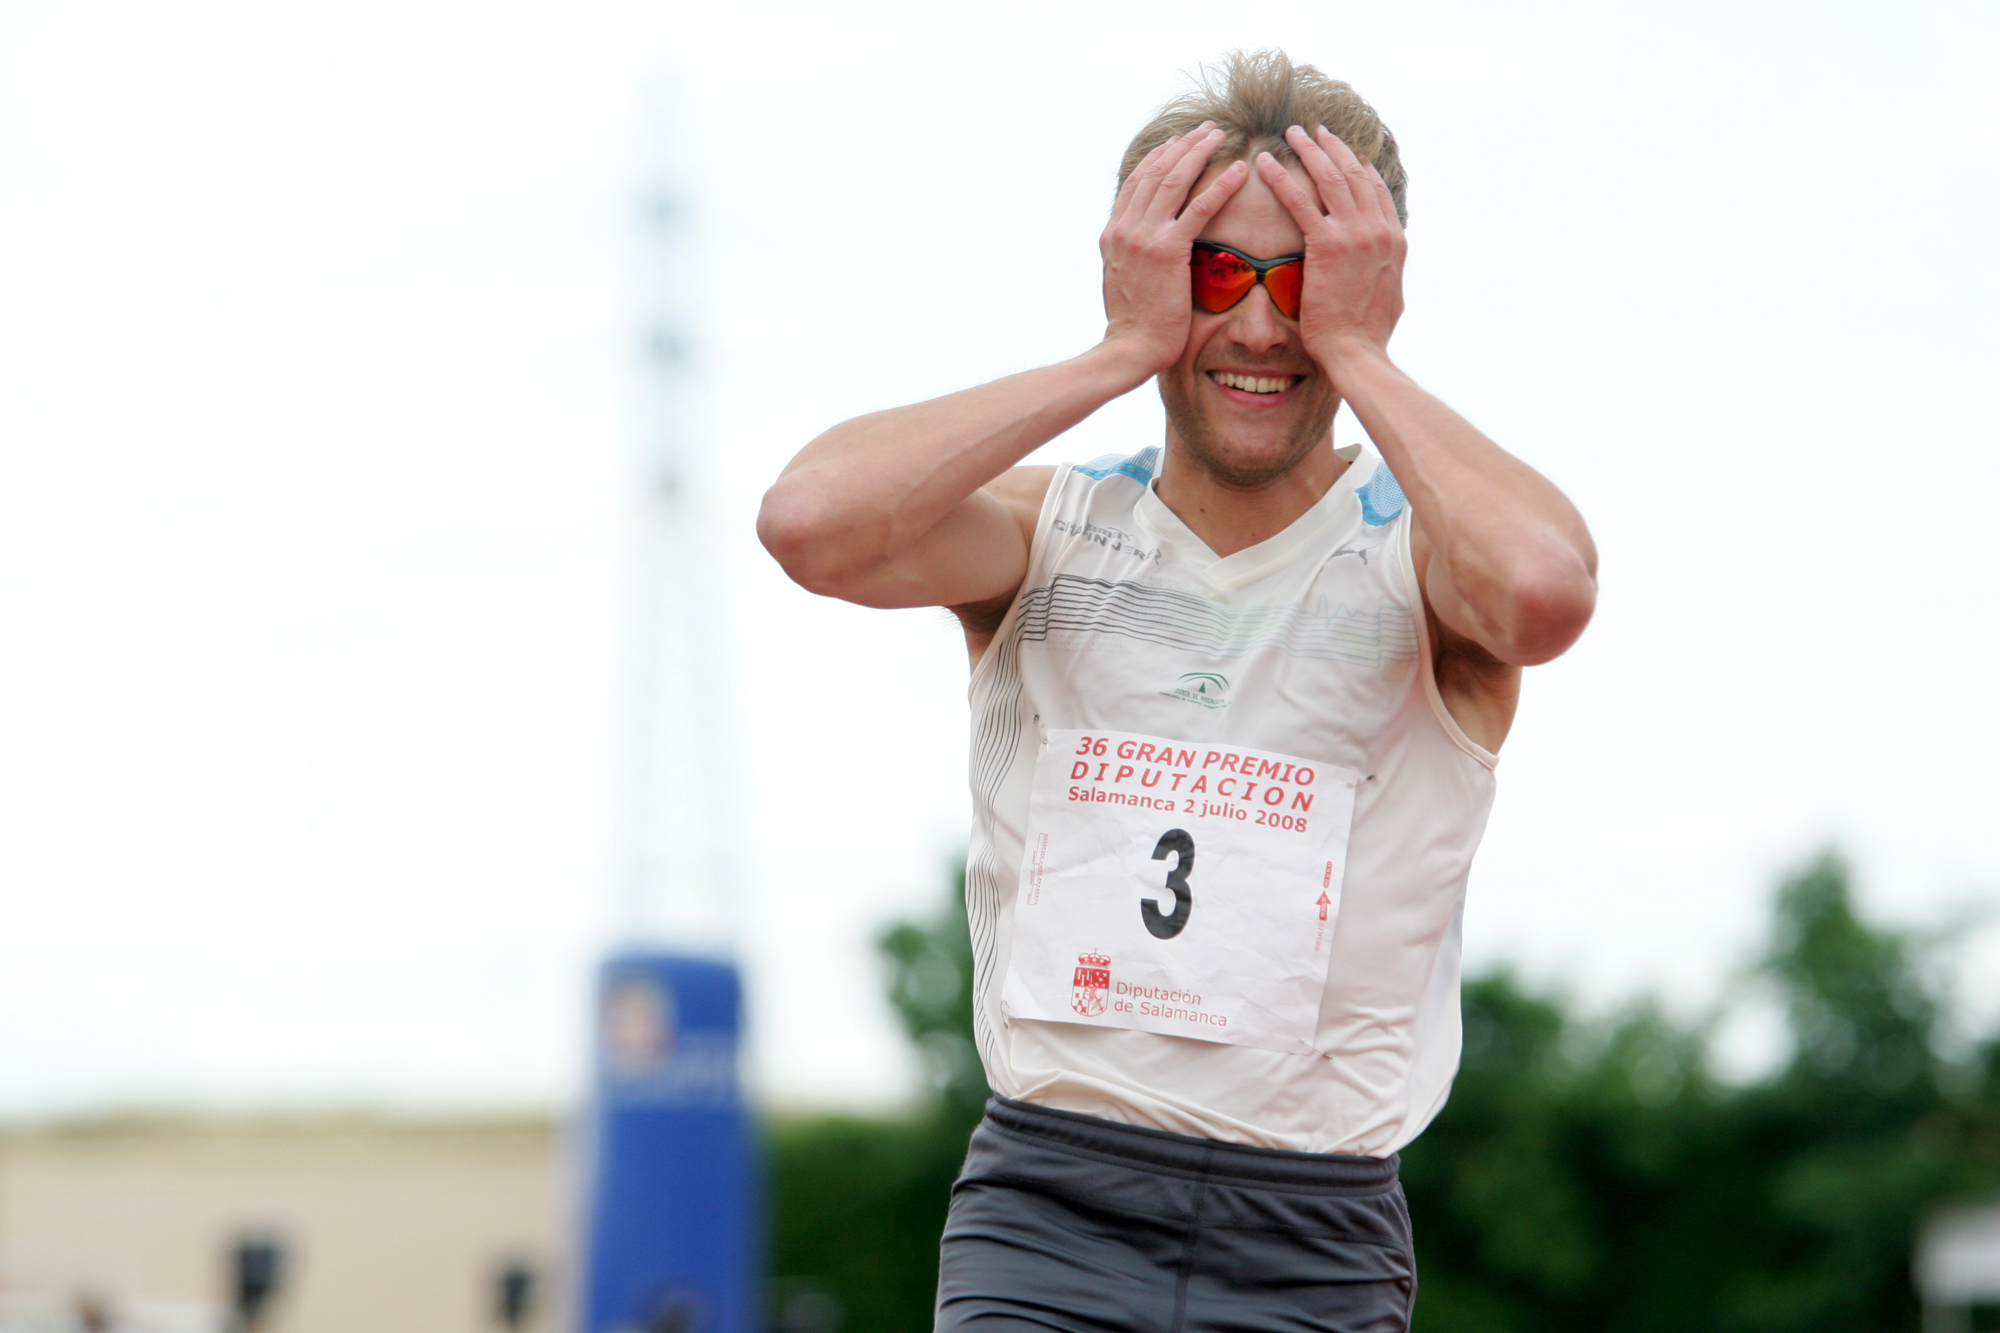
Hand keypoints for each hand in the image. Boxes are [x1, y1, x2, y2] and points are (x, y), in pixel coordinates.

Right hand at [1098, 124, 1248, 377]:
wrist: (1129, 348)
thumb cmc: (1132, 322)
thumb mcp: (1122, 278)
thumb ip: (1131, 253)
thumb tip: (1144, 243)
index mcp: (1113, 232)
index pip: (1137, 181)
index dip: (1161, 156)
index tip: (1181, 141)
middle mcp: (1125, 228)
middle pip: (1156, 171)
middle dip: (1184, 145)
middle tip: (1208, 129)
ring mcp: (1144, 237)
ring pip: (1175, 180)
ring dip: (1199, 152)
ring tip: (1221, 136)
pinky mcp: (1168, 251)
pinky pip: (1199, 209)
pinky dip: (1221, 186)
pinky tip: (1240, 171)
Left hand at [1257, 125, 1406, 370]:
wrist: (1357, 351)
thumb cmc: (1366, 334)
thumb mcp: (1388, 294)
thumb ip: (1384, 270)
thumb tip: (1383, 266)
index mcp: (1394, 240)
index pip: (1375, 189)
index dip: (1357, 165)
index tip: (1341, 151)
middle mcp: (1378, 229)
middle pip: (1355, 172)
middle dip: (1333, 147)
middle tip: (1314, 131)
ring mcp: (1355, 234)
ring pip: (1330, 176)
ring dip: (1309, 150)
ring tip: (1292, 133)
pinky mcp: (1327, 244)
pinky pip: (1299, 200)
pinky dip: (1282, 177)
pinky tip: (1266, 162)